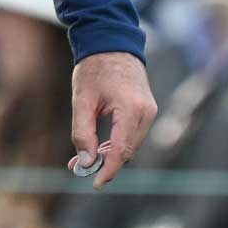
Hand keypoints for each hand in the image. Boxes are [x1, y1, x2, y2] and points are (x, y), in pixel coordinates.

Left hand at [71, 51, 157, 188]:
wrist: (112, 44)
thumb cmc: (94, 69)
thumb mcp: (82, 99)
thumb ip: (83, 132)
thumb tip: (86, 162)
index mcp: (131, 109)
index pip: (122, 150)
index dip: (108, 170)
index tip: (94, 184)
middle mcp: (147, 113)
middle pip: (128, 150)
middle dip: (105, 163)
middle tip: (77, 167)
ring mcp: (150, 112)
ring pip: (131, 145)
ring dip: (110, 155)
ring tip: (84, 157)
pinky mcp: (147, 111)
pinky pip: (133, 135)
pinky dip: (117, 144)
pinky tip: (99, 147)